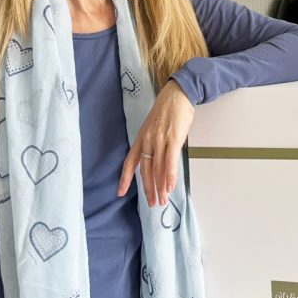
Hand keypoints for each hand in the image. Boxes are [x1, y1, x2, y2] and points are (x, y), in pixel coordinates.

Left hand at [117, 81, 194, 205]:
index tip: (120, 193)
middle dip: (148, 189)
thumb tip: (160, 160)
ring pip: (157, 169)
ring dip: (160, 187)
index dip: (125, 178)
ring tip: (162, 200)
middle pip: (144, 170)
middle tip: (152, 203)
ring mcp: (160, 140)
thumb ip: (155, 144)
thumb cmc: (169, 111)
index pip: (129, 162)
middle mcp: (147, 141)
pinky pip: (170, 162)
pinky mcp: (173, 139)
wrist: (178, 94)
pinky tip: (170, 187)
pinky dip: (170, 176)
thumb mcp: (155, 127)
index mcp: (141, 138)